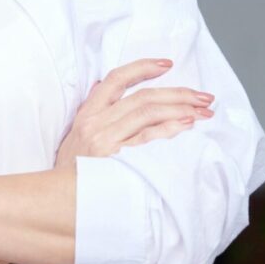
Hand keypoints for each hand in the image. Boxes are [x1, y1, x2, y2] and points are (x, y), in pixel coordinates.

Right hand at [55, 58, 213, 169]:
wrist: (61, 198)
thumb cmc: (72, 170)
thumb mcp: (74, 135)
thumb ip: (92, 111)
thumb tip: (102, 85)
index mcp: (87, 114)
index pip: (115, 80)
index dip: (142, 68)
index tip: (167, 65)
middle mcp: (96, 123)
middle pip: (142, 97)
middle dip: (177, 93)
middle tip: (203, 96)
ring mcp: (107, 140)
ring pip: (148, 112)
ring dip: (181, 109)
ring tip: (203, 111)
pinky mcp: (118, 159)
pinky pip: (149, 138)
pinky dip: (170, 128)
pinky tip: (187, 125)